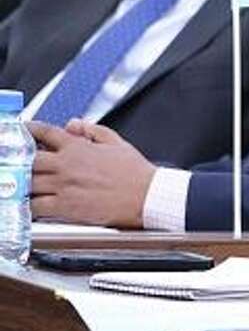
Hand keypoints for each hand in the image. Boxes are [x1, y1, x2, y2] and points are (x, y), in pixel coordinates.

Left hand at [28, 120, 152, 229]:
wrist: (146, 196)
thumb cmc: (135, 173)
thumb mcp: (116, 142)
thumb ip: (92, 130)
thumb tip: (74, 124)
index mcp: (78, 147)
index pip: (45, 133)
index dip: (31, 130)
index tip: (25, 130)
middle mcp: (66, 165)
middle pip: (29, 160)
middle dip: (22, 161)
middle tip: (20, 163)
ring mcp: (63, 186)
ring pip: (28, 184)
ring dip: (23, 184)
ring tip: (24, 185)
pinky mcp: (65, 207)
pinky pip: (36, 206)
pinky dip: (30, 205)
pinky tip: (31, 204)